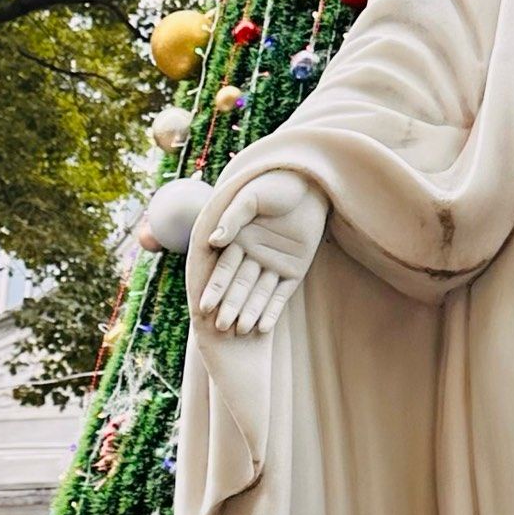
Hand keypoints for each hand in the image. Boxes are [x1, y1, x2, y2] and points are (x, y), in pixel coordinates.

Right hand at [194, 169, 327, 337]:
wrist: (309, 184)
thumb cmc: (275, 187)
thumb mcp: (251, 199)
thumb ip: (233, 219)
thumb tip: (213, 241)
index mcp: (239, 241)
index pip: (224, 270)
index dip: (215, 288)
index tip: (204, 307)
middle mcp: (254, 256)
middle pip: (240, 286)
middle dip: (231, 306)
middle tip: (221, 327)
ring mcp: (275, 264)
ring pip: (260, 294)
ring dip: (251, 312)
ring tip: (241, 330)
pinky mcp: (295, 270)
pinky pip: (282, 295)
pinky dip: (273, 311)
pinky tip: (262, 327)